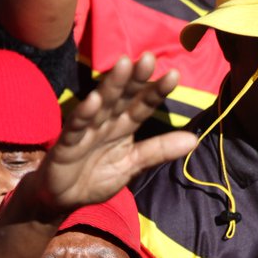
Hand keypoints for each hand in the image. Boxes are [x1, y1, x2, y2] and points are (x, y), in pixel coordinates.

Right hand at [26, 53, 197, 216]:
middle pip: (123, 97)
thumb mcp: (133, 165)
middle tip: (148, 59)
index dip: (157, 91)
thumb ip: (159, 151)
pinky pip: (76, 127)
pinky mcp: (66, 144)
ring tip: (123, 65)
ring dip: (112, 86)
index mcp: (124, 126)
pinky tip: (94, 101)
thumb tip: (193, 140)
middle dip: (135, 79)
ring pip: (101, 105)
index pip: (143, 105)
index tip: (175, 76)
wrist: (63, 199)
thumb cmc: (97, 177)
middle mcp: (106, 122)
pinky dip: (84, 114)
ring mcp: (86, 130)